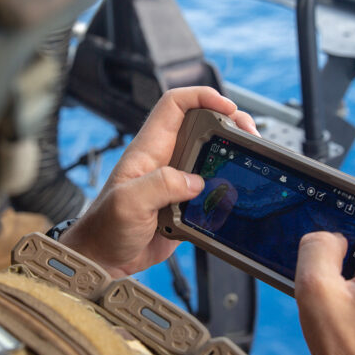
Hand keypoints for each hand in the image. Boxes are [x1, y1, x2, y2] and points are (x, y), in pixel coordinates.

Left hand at [59, 87, 258, 277]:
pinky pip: (211, 186)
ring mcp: (176, 180)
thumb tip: (195, 181)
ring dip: (231, 153)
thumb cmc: (105, 228)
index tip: (227, 107)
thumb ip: (160, 185)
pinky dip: (227, 185)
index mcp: (149, 149)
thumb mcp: (128, 203)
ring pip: (211, 154)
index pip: (174, 105)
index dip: (202, 96)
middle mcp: (164, 159)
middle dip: (229, 122)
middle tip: (248, 134)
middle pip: (202, 124)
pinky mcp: (185, 202)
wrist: (105, 258)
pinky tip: (237, 192)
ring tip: (249, 157)